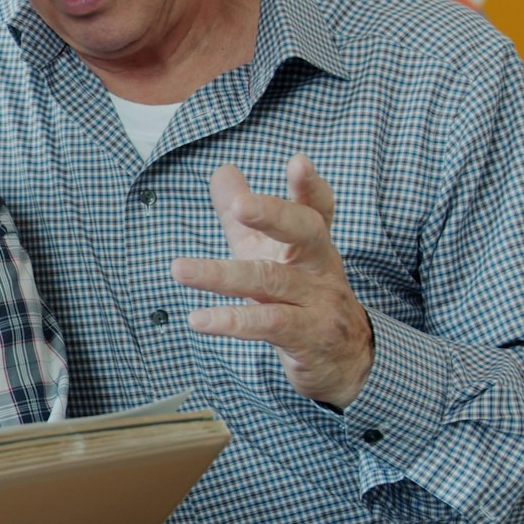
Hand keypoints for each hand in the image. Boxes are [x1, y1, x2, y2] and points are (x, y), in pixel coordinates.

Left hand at [170, 154, 373, 405]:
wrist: (345, 362)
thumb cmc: (299, 297)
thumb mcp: (270, 253)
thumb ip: (244, 215)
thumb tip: (223, 170)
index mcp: (313, 243)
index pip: (317, 208)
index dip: (310, 186)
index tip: (298, 161)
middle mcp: (320, 267)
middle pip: (304, 232)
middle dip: (273, 215)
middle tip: (238, 206)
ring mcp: (318, 302)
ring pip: (271, 281)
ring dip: (221, 275)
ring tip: (179, 269)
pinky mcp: (308, 336)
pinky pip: (269, 324)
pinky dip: (232, 321)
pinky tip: (198, 320)